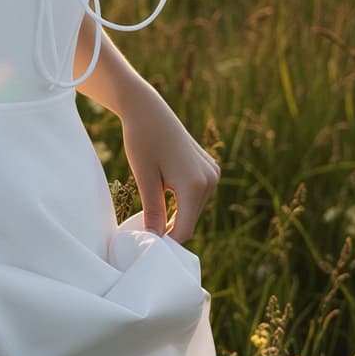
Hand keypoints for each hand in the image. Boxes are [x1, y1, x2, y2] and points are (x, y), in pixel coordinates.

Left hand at [120, 81, 218, 244]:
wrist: (148, 110)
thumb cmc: (142, 140)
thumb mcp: (145, 178)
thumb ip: (153, 211)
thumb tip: (155, 239)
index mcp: (195, 185)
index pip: (184, 229)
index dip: (166, 241)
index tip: (146, 245)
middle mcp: (210, 180)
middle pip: (190, 220)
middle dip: (171, 228)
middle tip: (145, 231)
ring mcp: (212, 173)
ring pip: (194, 208)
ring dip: (176, 214)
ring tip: (152, 213)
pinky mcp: (209, 168)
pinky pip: (196, 194)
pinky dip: (182, 201)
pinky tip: (164, 196)